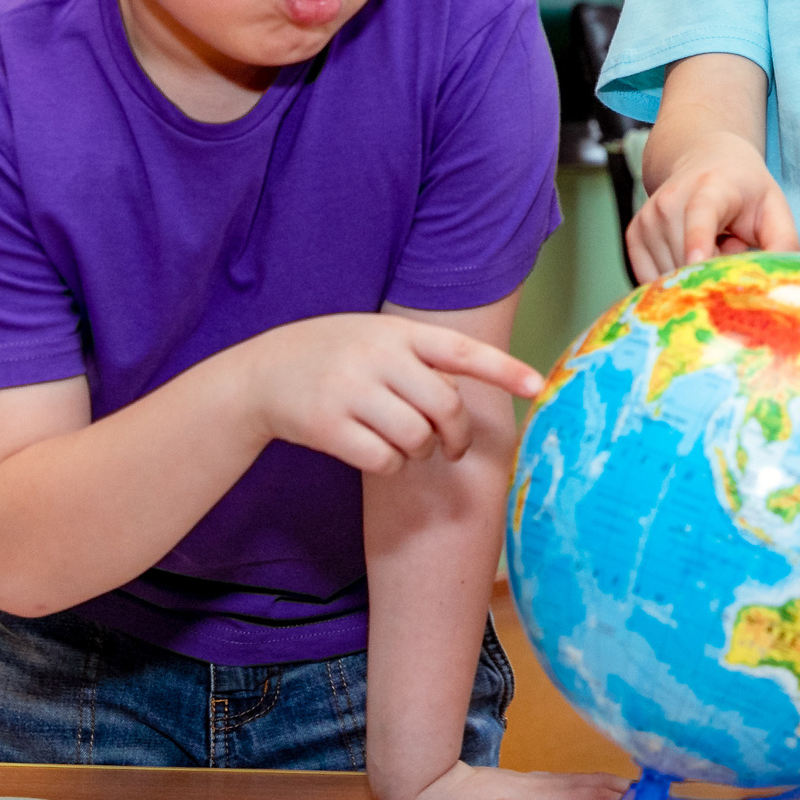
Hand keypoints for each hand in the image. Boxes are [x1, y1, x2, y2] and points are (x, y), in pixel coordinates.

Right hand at [241, 315, 541, 476]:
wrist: (262, 373)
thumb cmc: (336, 357)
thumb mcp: (377, 339)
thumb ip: (421, 359)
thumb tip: (466, 403)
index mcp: (398, 333)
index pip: (462, 351)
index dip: (504, 370)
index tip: (538, 385)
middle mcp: (377, 357)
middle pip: (446, 408)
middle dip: (457, 437)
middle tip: (453, 449)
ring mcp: (351, 389)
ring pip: (418, 438)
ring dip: (422, 452)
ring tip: (409, 446)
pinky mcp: (327, 424)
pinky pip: (384, 459)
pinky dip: (391, 465)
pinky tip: (378, 454)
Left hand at [378, 759, 628, 799]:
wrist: (418, 784)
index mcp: (537, 799)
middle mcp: (539, 788)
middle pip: (591, 789)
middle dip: (625, 793)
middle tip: (658, 796)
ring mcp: (530, 783)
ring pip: (580, 782)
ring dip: (610, 786)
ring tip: (635, 790)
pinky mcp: (520, 784)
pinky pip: (566, 782)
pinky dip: (588, 783)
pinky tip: (590, 786)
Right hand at [626, 130, 796, 280]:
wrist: (705, 160)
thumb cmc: (745, 190)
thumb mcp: (774, 208)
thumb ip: (783, 243)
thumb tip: (777, 286)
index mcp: (710, 188)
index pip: (700, 214)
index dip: (698, 240)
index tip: (697, 264)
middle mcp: (671, 200)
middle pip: (686, 257)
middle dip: (713, 273)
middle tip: (732, 249)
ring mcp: (648, 218)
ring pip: (670, 274)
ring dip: (694, 275)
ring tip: (712, 246)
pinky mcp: (634, 235)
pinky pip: (652, 279)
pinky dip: (673, 277)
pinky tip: (690, 254)